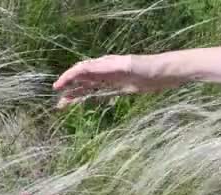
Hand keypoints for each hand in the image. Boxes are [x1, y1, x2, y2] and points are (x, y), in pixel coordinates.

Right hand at [53, 55, 182, 107]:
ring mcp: (112, 80)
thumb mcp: (126, 66)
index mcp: (105, 64)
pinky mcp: (120, 89)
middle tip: (58, 102)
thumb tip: (85, 68)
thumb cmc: (146, 67)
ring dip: (77, 95)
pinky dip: (91, 98)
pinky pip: (101, 93)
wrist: (164, 73)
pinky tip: (85, 104)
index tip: (57, 87)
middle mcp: (106, 71)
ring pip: (89, 87)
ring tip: (65, 105)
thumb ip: (106, 68)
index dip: (68, 77)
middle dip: (69, 89)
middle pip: (82, 79)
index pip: (81, 69)